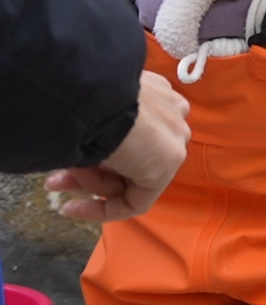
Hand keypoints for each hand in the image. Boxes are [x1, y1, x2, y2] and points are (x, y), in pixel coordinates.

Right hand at [46, 70, 189, 221]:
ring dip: (86, 181)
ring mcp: (173, 140)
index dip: (98, 153)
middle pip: (130, 158)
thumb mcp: (91, 108)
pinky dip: (103, 209)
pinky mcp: (167, 165)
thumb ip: (99, 128)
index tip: (70, 161)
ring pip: (128, 177)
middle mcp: (170, 116)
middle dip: (86, 173)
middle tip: (53, 182)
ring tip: (59, 177)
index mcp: (156, 95)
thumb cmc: (84, 95)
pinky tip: (71, 209)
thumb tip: (84, 149)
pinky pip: (136, 200)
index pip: (133, 135)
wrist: (96, 95)